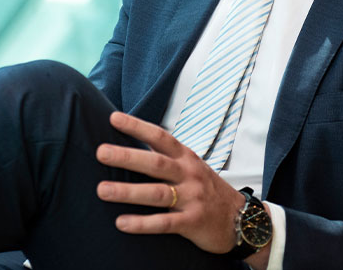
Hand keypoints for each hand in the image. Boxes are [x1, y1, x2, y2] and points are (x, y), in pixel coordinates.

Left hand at [95, 112, 245, 253]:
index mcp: (186, 157)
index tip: (113, 118)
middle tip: (101, 152)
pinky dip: (142, 223)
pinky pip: (165, 223)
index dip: (137, 126)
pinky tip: (121, 223)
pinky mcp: (193, 222)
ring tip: (102, 190)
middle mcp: (189, 174)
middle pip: (155, 163)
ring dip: (128, 192)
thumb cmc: (206, 189)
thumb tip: (130, 146)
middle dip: (127, 157)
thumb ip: (166, 158)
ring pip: (157, 193)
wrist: (241, 219)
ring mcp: (192, 198)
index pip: (160, 137)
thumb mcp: (191, 167)